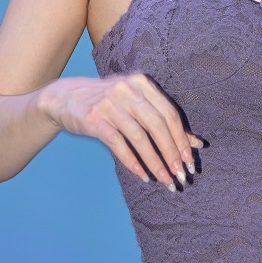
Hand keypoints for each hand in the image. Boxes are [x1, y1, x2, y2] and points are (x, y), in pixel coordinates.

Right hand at [38, 73, 202, 189]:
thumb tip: (197, 144)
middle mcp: (128, 90)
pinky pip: (118, 143)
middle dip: (171, 153)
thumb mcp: (136, 104)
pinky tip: (142, 174)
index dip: (182, 138)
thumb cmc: (109, 103)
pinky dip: (132, 161)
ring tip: (164, 179)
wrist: (64, 98)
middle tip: (179, 174)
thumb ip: (164, 121)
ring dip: (154, 162)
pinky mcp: (94, 119)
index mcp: (142, 83)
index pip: (170, 113)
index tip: (189, 161)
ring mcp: (110, 103)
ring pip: (139, 137)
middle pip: (157, 125)